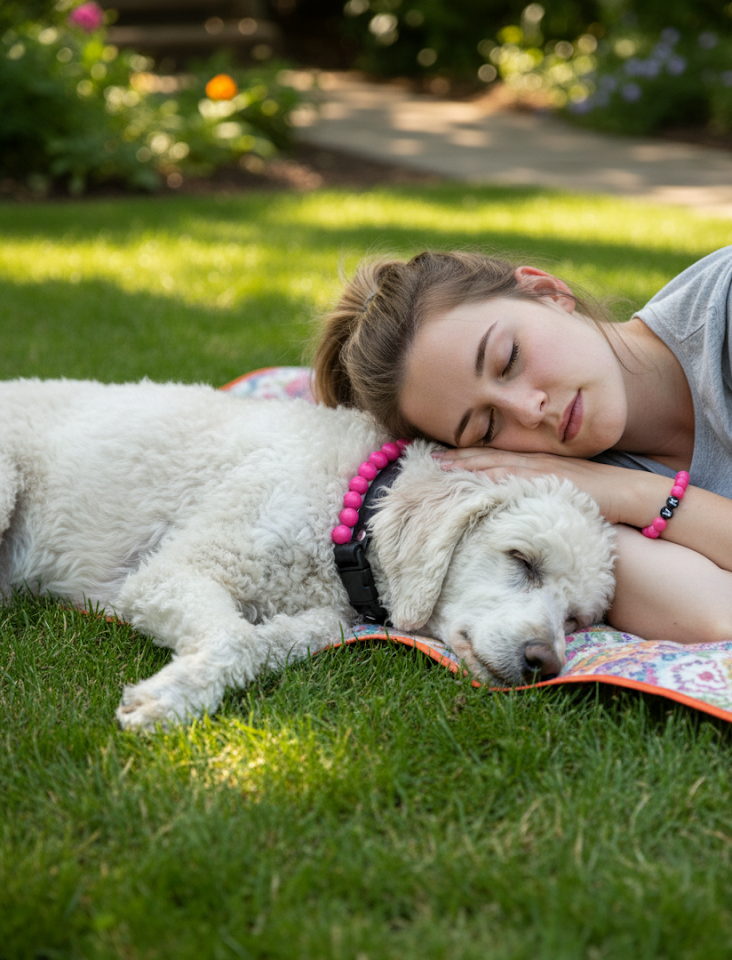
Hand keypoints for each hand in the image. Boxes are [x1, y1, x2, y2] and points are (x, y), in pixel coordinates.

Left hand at [432, 446, 656, 525]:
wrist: (632, 496)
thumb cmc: (599, 498)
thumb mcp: (561, 493)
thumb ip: (537, 494)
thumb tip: (514, 507)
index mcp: (535, 464)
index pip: (494, 457)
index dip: (466, 456)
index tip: (438, 457)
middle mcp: (535, 462)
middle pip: (488, 456)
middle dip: (457, 457)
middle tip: (426, 457)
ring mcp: (542, 469)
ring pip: (496, 463)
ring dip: (467, 463)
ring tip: (439, 465)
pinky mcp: (551, 480)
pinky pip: (516, 477)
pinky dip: (493, 476)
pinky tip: (474, 477)